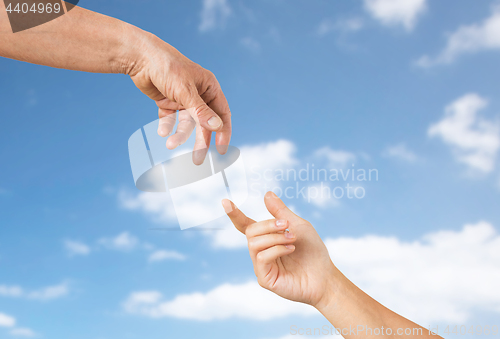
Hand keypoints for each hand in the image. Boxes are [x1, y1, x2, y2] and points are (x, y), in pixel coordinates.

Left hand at [128, 31, 230, 163]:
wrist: (139, 57)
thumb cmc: (167, 67)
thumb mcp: (185, 91)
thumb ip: (201, 111)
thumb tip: (217, 127)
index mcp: (209, 87)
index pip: (222, 113)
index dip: (223, 132)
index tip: (221, 150)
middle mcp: (198, 94)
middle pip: (204, 123)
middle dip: (200, 141)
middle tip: (197, 159)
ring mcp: (183, 99)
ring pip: (186, 123)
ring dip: (179, 134)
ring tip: (169, 144)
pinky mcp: (168, 102)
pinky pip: (171, 119)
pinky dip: (167, 126)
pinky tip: (162, 131)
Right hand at [222, 191, 337, 308]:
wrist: (325, 276)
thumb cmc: (312, 251)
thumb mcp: (298, 225)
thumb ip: (281, 212)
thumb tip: (267, 194)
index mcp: (266, 239)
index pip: (245, 226)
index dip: (235, 214)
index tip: (225, 202)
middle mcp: (261, 252)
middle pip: (250, 232)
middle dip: (268, 225)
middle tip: (286, 226)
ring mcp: (261, 267)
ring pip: (254, 244)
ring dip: (275, 237)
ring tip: (292, 239)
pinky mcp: (265, 279)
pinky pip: (261, 258)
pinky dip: (277, 249)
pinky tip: (291, 249)